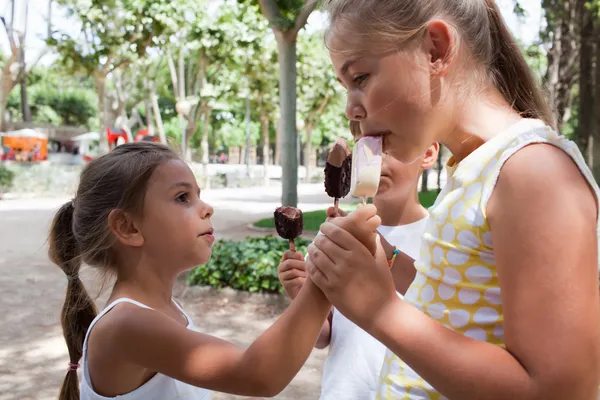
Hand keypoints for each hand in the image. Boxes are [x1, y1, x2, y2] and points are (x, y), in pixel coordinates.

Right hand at [277, 250, 305, 298]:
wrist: (303, 291)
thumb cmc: (303, 275)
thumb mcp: (302, 264)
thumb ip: (298, 256)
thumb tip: (292, 244)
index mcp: (284, 260)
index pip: (286, 253)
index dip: (295, 254)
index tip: (302, 257)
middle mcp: (280, 268)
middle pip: (289, 263)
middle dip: (301, 265)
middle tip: (309, 268)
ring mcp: (281, 276)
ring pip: (293, 272)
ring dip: (303, 273)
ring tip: (309, 276)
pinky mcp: (285, 285)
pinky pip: (296, 280)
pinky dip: (303, 280)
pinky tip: (306, 282)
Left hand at [306, 205, 395, 331]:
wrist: (380, 313)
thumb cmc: (384, 286)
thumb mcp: (381, 262)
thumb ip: (375, 245)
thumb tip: (371, 233)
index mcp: (359, 252)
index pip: (337, 233)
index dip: (327, 227)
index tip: (324, 227)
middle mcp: (345, 262)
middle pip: (324, 242)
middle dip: (319, 238)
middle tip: (318, 238)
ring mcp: (336, 276)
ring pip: (316, 256)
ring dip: (312, 249)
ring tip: (313, 248)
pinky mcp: (329, 290)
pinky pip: (314, 272)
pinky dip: (310, 264)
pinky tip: (311, 262)